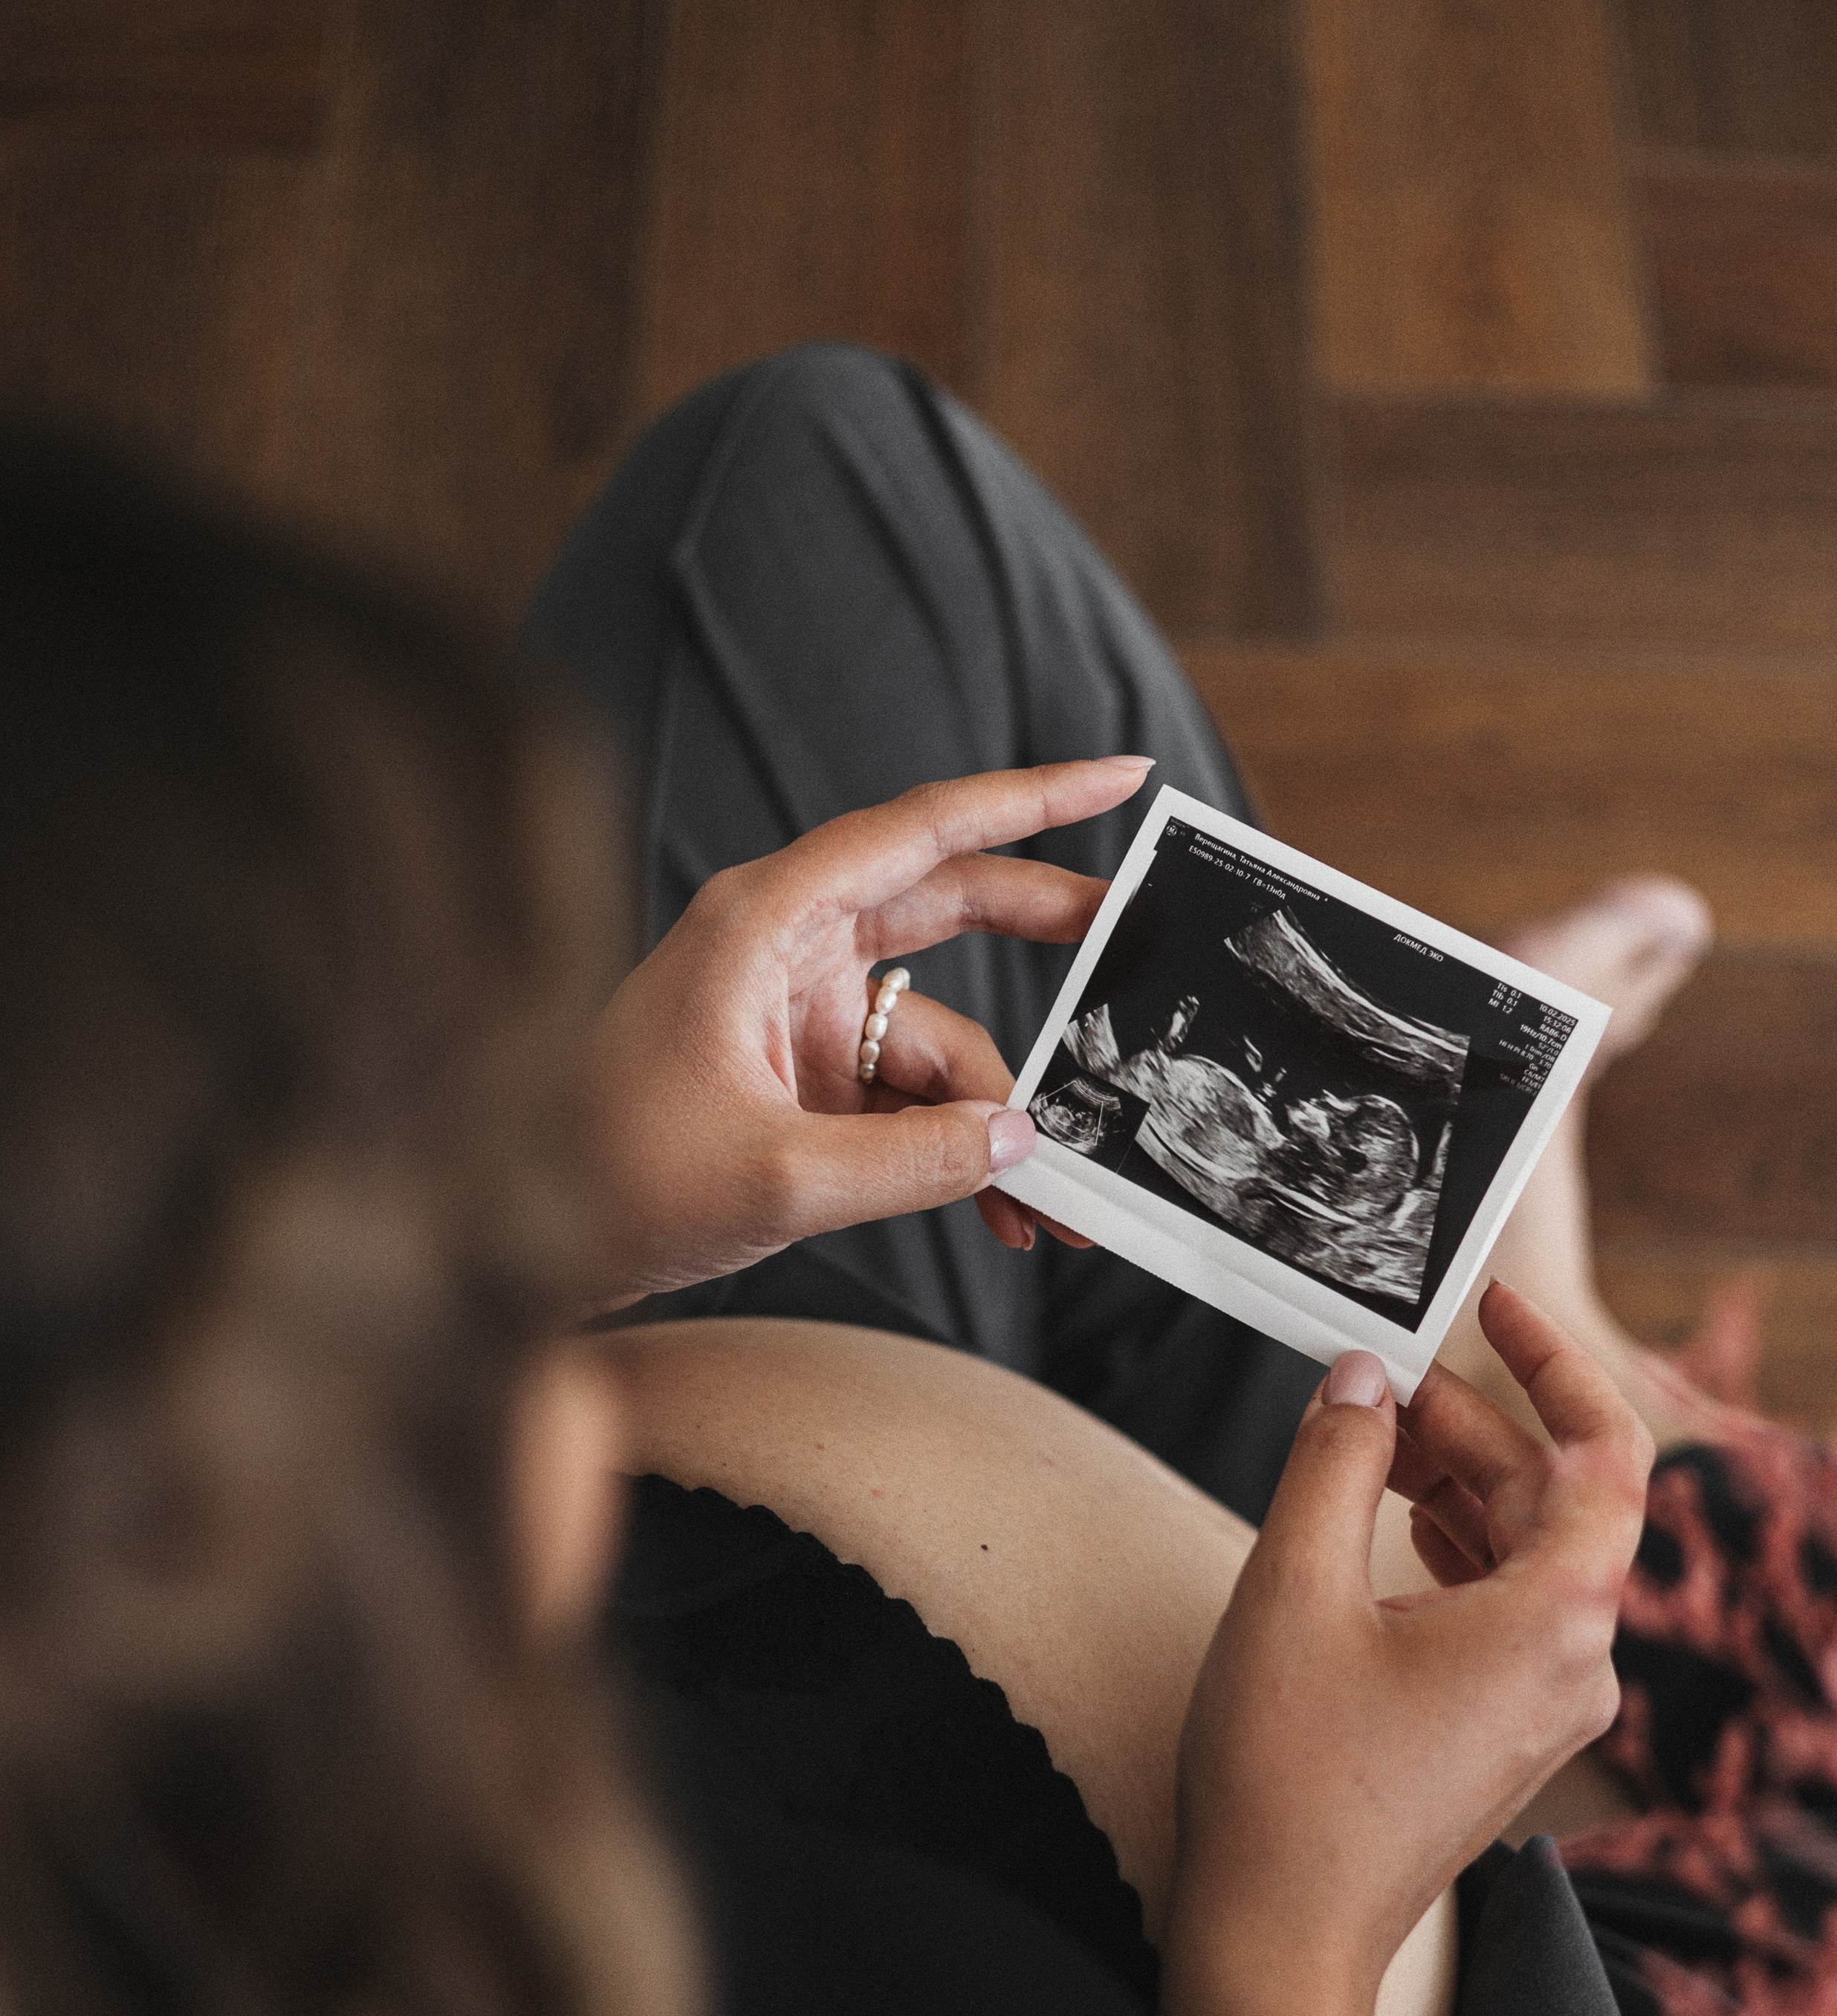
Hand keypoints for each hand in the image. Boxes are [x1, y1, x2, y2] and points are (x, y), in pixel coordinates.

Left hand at [586, 758, 1140, 1298]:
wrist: (514, 1241)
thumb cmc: (606, 1180)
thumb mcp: (776, 1177)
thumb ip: (911, 1159)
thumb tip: (1022, 1142)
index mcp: (766, 920)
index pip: (922, 830)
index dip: (1032, 798)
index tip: (1124, 774)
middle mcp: (787, 949)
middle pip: (951, 908)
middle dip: (1050, 941)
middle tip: (1143, 953)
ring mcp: (800, 1016)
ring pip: (944, 1041)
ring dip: (998, 1121)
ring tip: (1050, 1208)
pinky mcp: (805, 1080)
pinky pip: (913, 1101)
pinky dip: (957, 1154)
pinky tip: (1003, 1215)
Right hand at [1166, 1284, 1651, 2015]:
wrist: (1281, 1937)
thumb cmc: (1288, 1780)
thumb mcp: (1293, 1587)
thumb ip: (1335, 1461)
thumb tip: (1361, 1378)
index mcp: (1555, 1619)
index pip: (1606, 1451)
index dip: (1556, 1362)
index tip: (1494, 1310)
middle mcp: (1575, 1664)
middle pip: (1553, 1499)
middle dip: (1469, 1425)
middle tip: (1374, 1380)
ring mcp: (1544, 1707)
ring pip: (1526, 1554)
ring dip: (1455, 1485)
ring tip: (1366, 1443)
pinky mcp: (1503, 1734)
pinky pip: (1506, 1610)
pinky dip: (1454, 1548)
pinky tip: (1392, 1524)